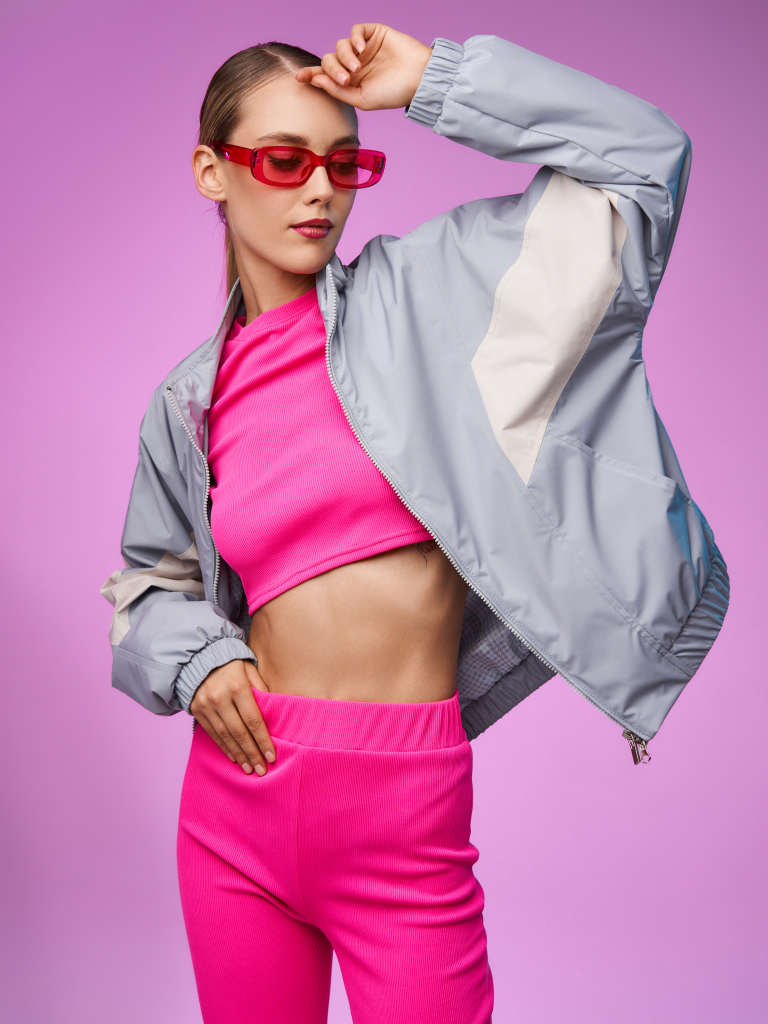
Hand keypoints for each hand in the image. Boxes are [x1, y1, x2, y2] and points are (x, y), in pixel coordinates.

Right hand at [190, 659, 275, 775]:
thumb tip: (273, 712)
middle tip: (261, 770)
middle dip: (251, 753)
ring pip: (224, 736)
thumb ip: (261, 689)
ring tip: (248, 768)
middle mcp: (220, 697)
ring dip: (238, 754)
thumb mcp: (250, 669)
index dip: (263, 739)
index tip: (271, 756)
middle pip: (239, 731)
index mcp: (237, 685)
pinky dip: (223, 747)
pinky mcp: (197, 710)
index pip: (253, 719)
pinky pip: (212, 733)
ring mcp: (206, 705)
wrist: (199, 657)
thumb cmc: (232, 664)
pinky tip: (233, 757)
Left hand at [294, 24, 431, 110]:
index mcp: (350, 83)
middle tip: (347, 79)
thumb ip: (338, 91)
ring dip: (345, 57)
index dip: (311, 75)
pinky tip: (362, 50)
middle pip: (329, 61)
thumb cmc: (393, 94)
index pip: (325, 77)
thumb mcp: (362, 99)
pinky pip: (355, 30)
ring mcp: (363, 49)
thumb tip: (315, 80)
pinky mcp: (373, 34)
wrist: (419, 79)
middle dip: (332, 69)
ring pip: (339, 46)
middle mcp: (354, 65)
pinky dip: (354, 38)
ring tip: (358, 68)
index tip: (299, 77)